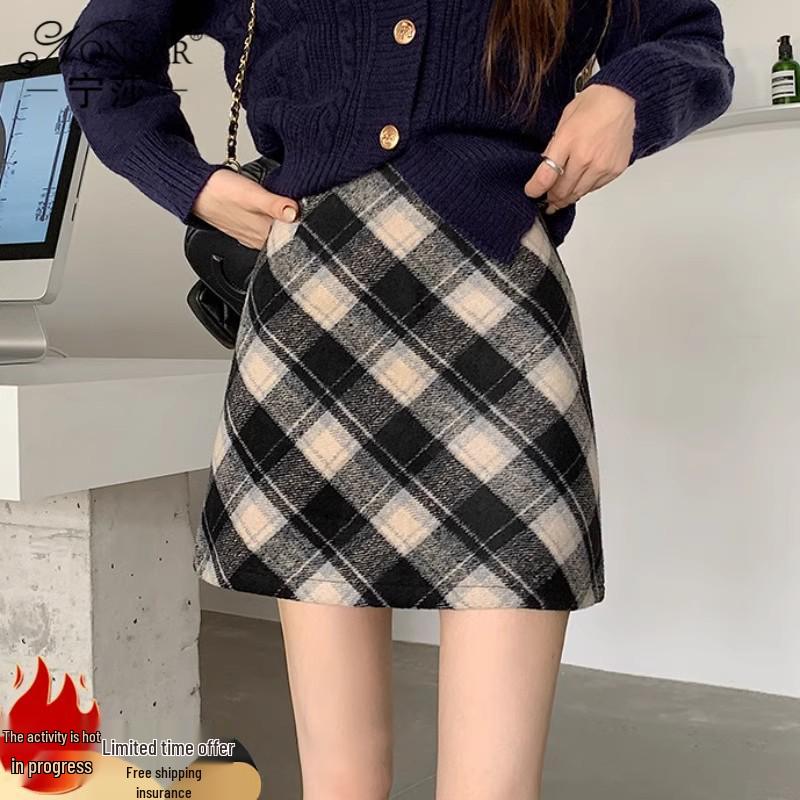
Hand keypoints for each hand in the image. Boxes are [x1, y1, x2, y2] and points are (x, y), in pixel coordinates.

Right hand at [191, 168, 300, 249]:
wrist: (195, 190)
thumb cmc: (220, 191)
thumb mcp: (252, 195)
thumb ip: (274, 205)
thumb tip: (295, 213)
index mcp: (264, 235)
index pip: (295, 236)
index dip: (307, 225)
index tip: (316, 214)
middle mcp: (260, 239)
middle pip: (289, 236)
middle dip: (300, 225)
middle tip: (310, 209)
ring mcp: (253, 235)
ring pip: (278, 233)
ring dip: (288, 224)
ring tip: (297, 210)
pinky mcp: (247, 227)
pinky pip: (266, 229)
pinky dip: (274, 222)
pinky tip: (277, 213)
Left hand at [524, 83, 635, 213]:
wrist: (621, 98)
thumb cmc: (593, 105)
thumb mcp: (563, 123)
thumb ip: (554, 148)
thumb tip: (546, 169)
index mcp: (567, 142)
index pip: (546, 177)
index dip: (535, 189)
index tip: (532, 192)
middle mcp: (585, 157)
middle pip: (562, 191)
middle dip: (551, 198)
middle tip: (547, 199)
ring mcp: (602, 166)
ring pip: (578, 194)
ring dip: (568, 197)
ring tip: (561, 197)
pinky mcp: (615, 170)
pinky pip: (595, 188)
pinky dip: (585, 188)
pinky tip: (581, 182)